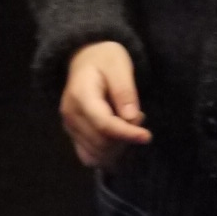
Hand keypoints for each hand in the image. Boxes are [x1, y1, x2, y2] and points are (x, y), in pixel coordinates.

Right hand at [59, 41, 151, 167]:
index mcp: (81, 95)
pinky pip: (89, 156)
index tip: (147, 136)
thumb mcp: (119, 65)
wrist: (85, 58)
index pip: (104, 124)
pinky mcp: (73, 134)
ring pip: (96, 153)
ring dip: (118, 146)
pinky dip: (106, 154)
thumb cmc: (105, 59)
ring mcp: (69, 126)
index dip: (127, 134)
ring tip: (128, 123)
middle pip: (101, 142)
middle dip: (125, 137)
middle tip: (139, 116)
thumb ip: (124, 90)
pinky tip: (118, 140)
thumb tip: (131, 118)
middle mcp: (71, 115)